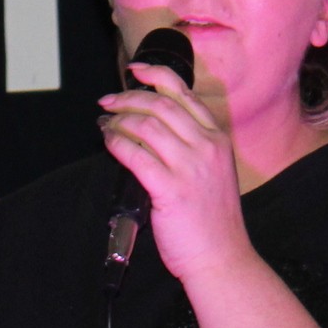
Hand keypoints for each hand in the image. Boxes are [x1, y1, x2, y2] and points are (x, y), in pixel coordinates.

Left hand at [100, 49, 247, 281]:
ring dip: (118, 119)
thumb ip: (192, 147)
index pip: (184, 94)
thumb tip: (152, 127)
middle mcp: (206, 146)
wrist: (222, 257)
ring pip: (146, 125)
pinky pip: (135, 154)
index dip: (156, 75)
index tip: (135, 70)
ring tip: (105, 123)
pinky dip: (117, 143)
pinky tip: (109, 142)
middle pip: (160, 104)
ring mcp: (190, 167)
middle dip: (128, 97)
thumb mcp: (213, 172)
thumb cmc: (213, 220)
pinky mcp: (171, 188)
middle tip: (108, 101)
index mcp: (217, 139)